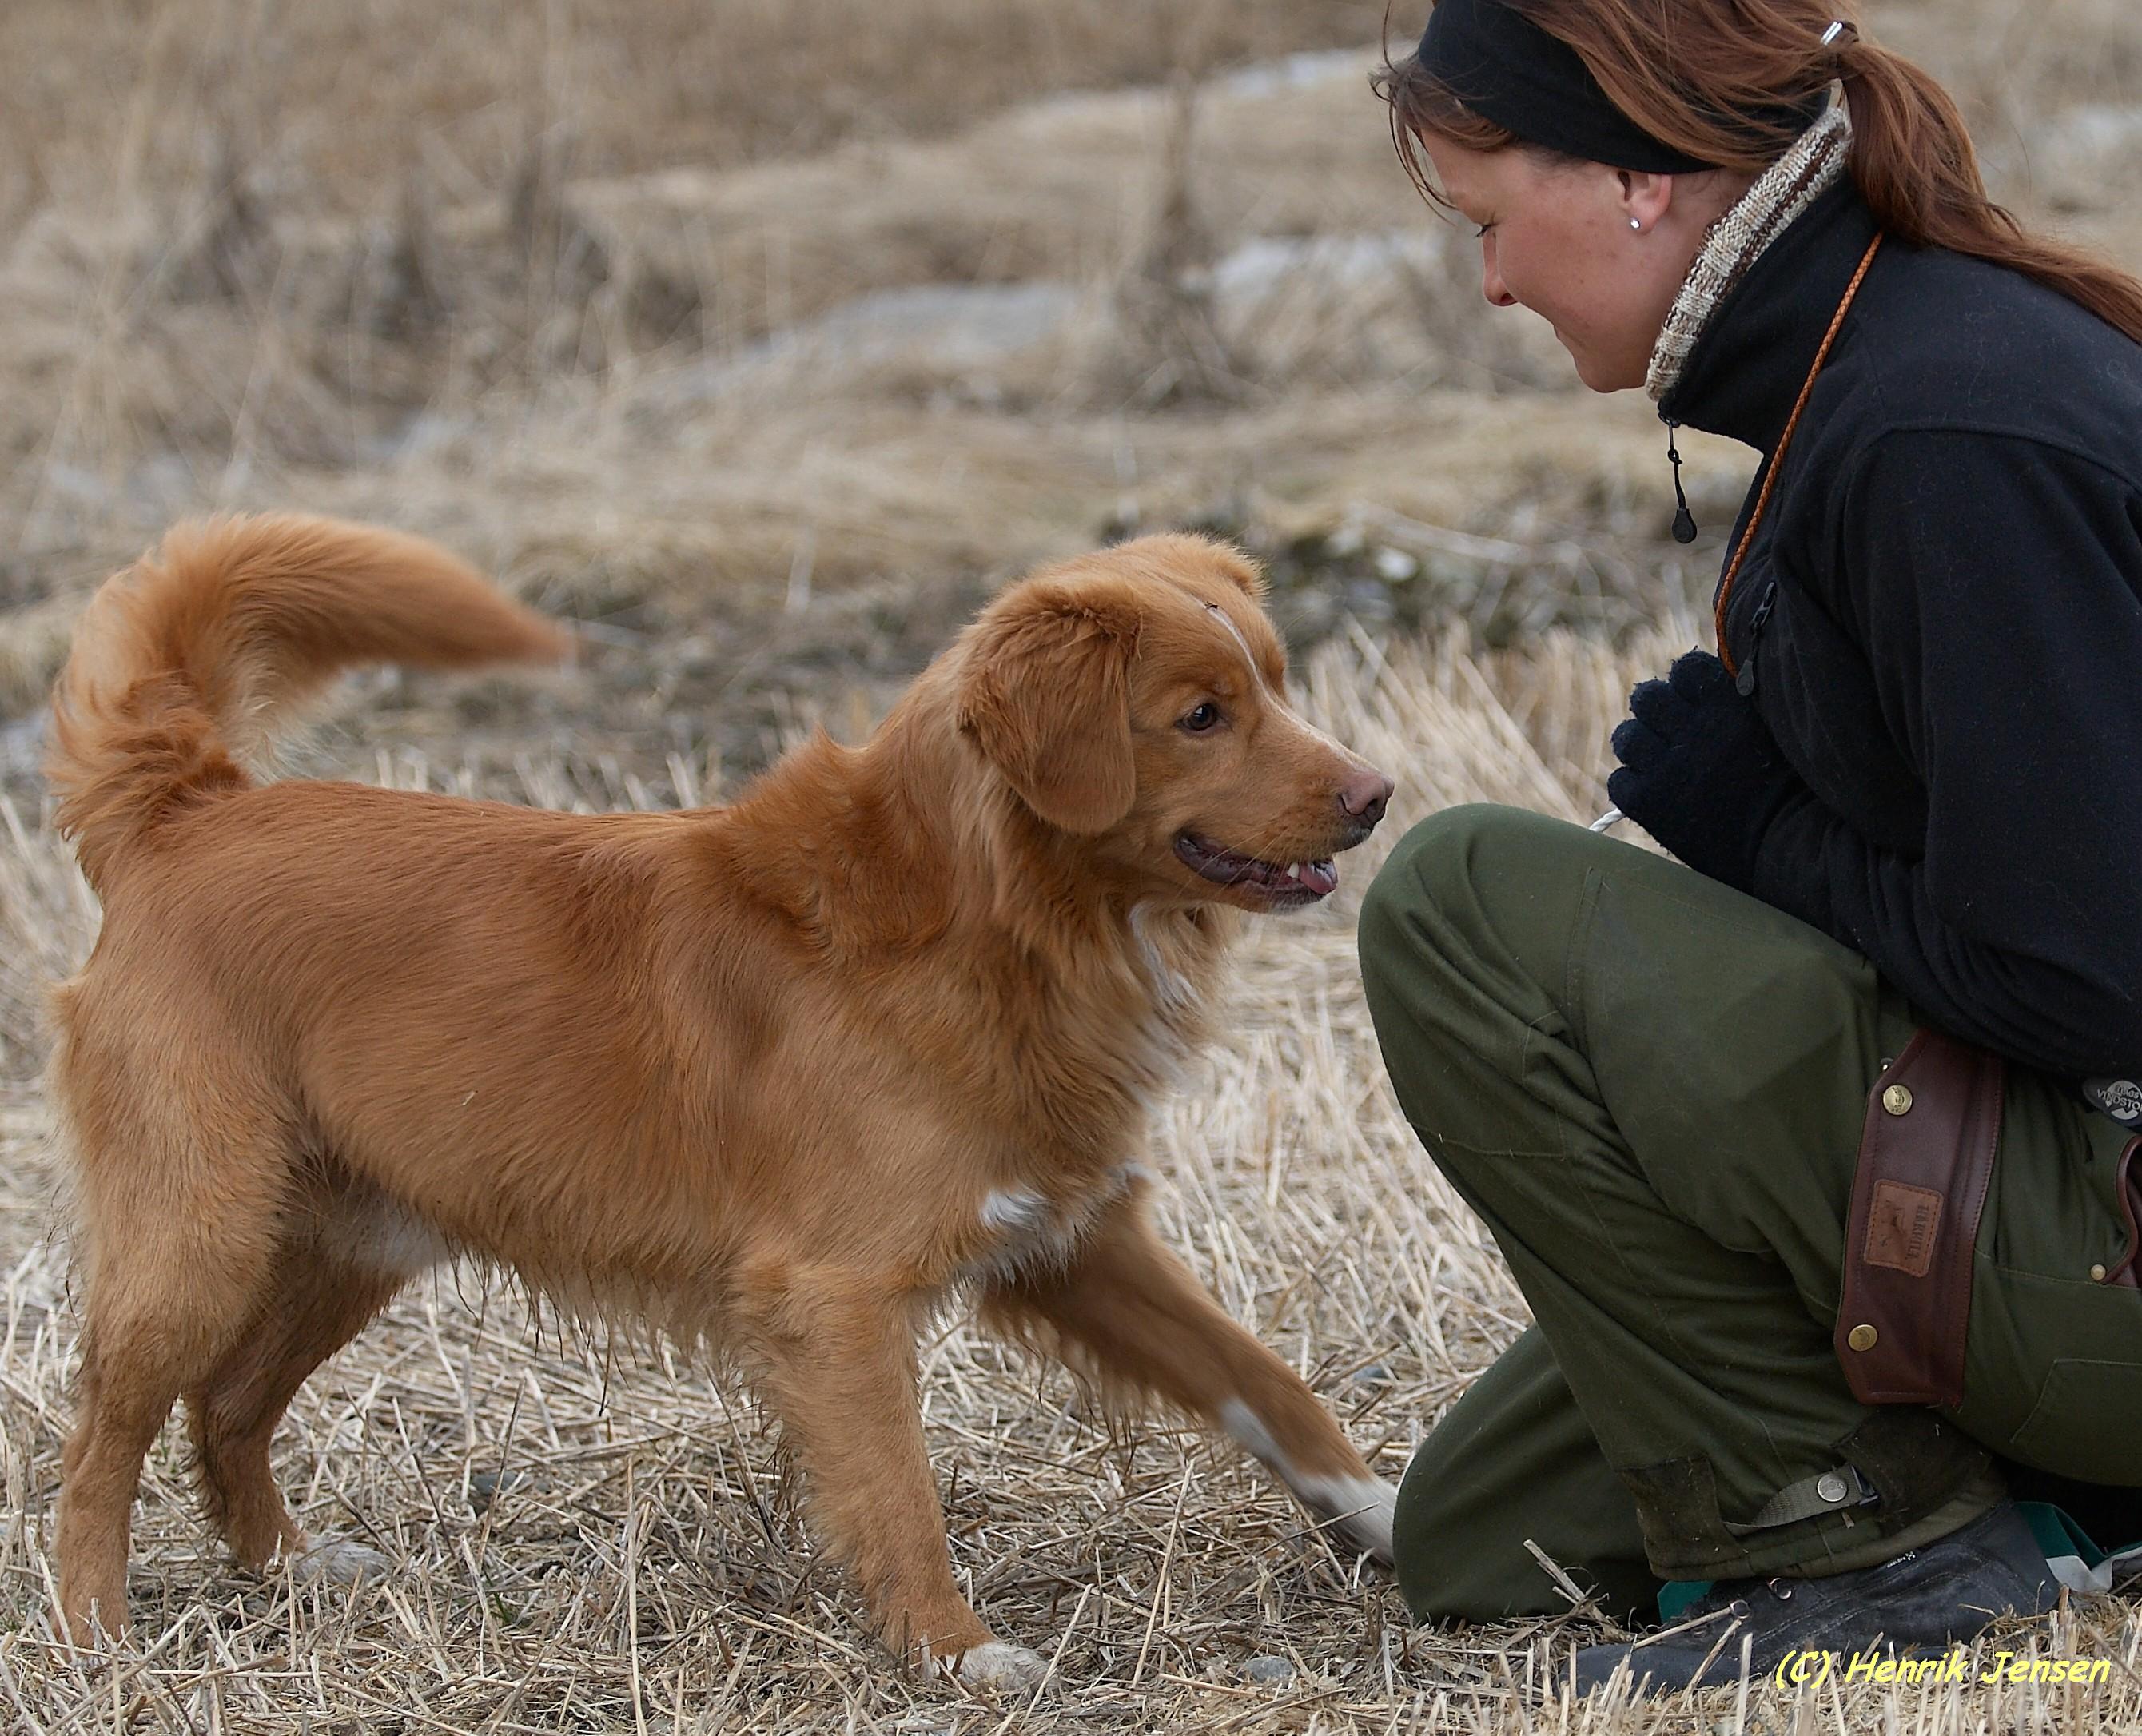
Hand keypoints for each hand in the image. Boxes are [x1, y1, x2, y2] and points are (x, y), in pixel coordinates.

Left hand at [1607, 649, 1809, 893]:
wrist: (1786, 846)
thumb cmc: (1795, 788)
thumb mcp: (1778, 727)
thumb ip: (1742, 699)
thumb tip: (1714, 673)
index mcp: (1728, 703)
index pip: (1684, 667)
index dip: (1686, 682)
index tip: (1696, 701)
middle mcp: (1693, 730)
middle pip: (1646, 697)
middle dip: (1657, 710)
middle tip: (1674, 732)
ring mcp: (1667, 767)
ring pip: (1627, 737)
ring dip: (1640, 746)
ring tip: (1661, 763)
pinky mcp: (1649, 804)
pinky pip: (1620, 782)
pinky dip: (1633, 787)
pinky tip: (1656, 795)